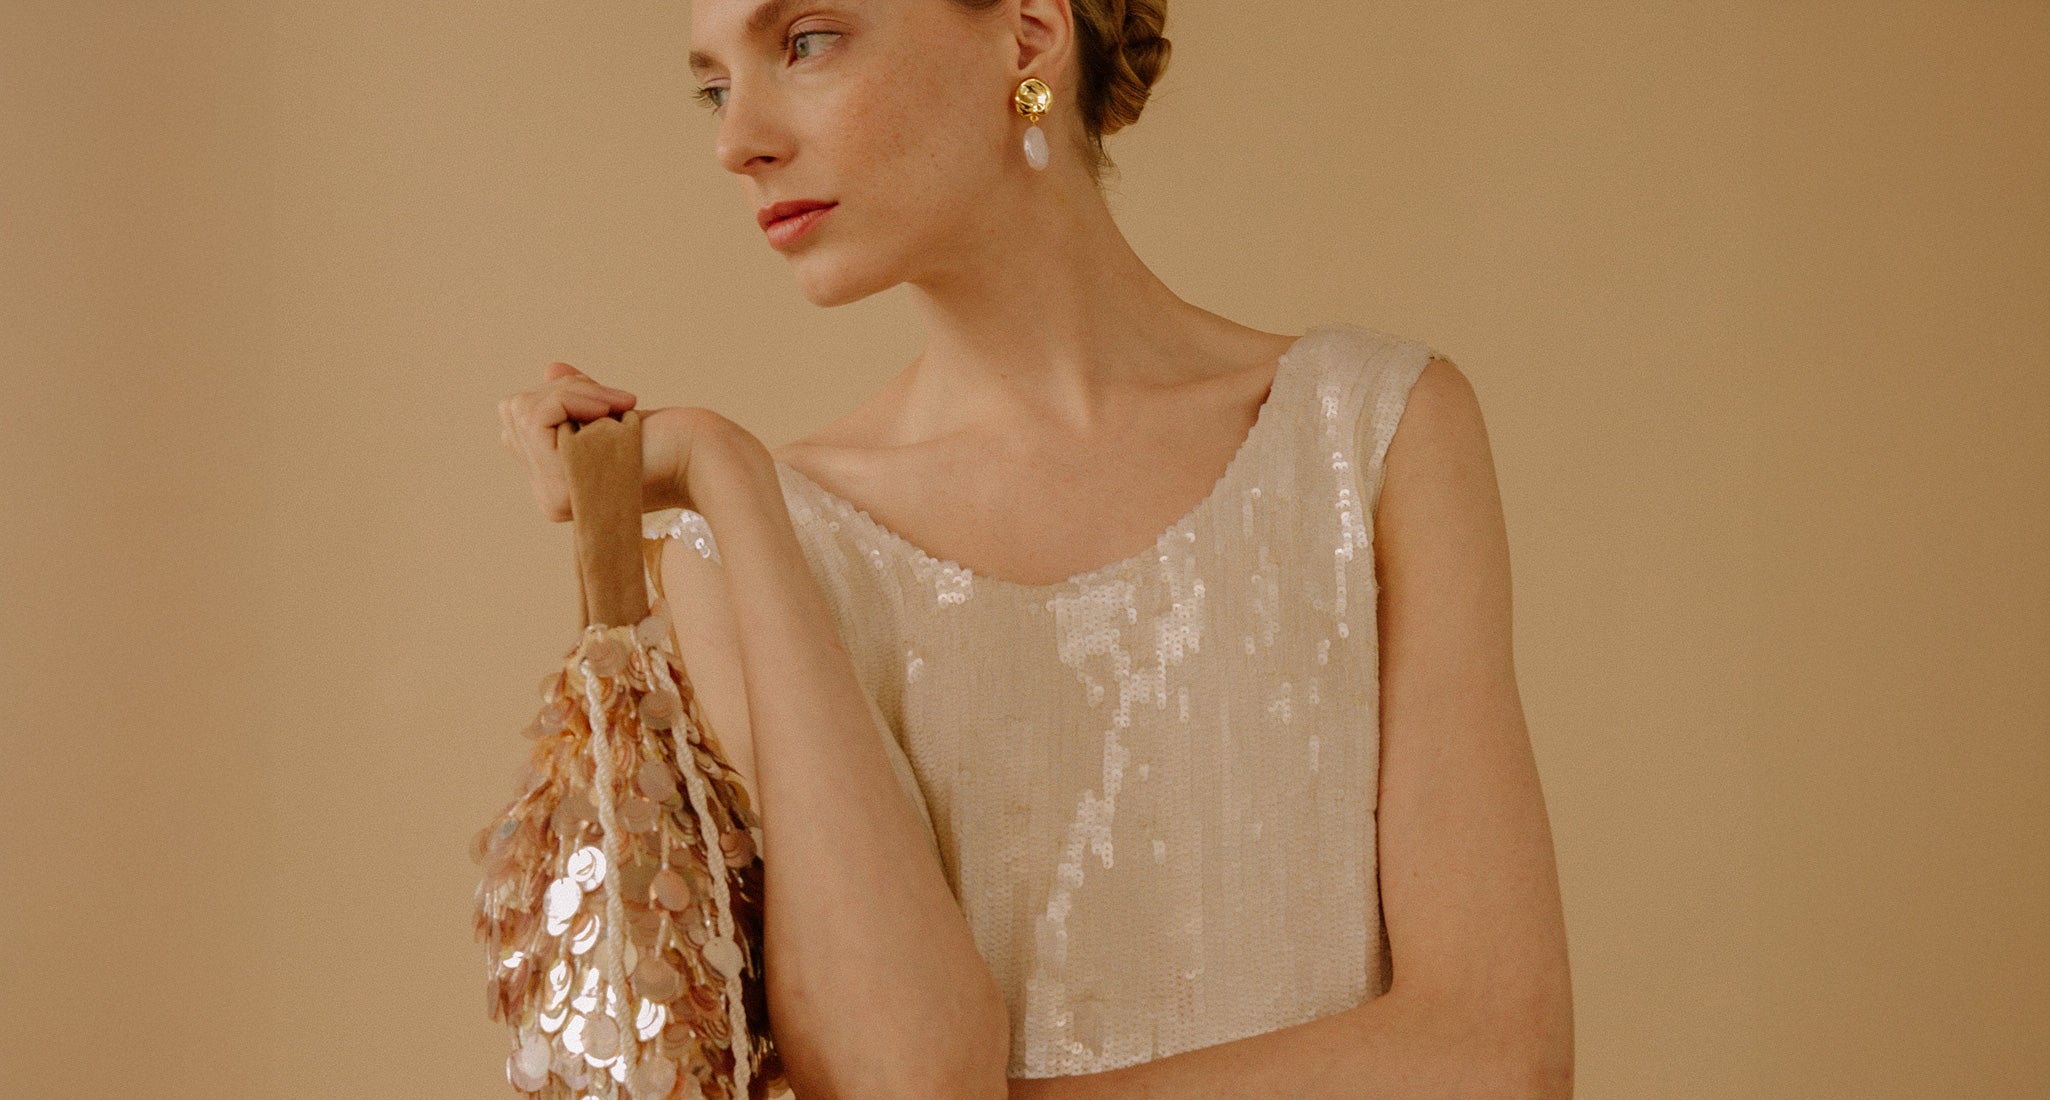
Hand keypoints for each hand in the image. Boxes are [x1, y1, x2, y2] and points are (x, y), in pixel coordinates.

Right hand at [498, 361, 741, 520]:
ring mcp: (553, 493)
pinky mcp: (565, 481)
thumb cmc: (665, 437)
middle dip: (563, 390)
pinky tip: (613, 412)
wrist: (701, 456)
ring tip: (617, 407)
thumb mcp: (607, 415)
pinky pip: (537, 415)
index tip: (607, 404)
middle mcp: (547, 496)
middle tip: (616, 401)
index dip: (557, 398)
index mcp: (555, 485)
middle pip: (514, 413)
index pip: (518, 424)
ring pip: (522, 411)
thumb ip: (572, 398)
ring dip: (574, 391)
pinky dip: (573, 397)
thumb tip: (549, 369)